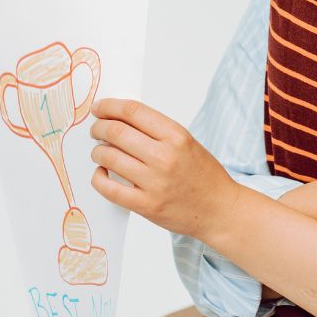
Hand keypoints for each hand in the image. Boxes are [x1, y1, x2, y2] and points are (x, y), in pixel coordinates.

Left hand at [88, 99, 241, 240]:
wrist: (220, 210)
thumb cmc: (204, 176)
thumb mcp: (187, 143)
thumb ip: (156, 131)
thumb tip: (119, 121)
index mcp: (176, 136)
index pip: (133, 112)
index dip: (109, 106)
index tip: (99, 108)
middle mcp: (165, 157)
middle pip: (116, 132)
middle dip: (99, 128)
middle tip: (96, 130)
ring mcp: (155, 183)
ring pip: (109, 158)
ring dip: (97, 152)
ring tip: (100, 153)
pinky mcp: (147, 206)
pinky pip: (109, 189)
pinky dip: (98, 178)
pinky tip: (101, 174)